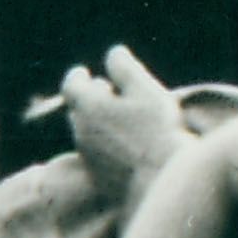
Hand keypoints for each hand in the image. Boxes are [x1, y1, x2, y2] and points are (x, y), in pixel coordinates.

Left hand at [62, 46, 191, 198]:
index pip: (72, 85)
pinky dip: (109, 144)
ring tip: (123, 117)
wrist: (165, 185)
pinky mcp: (102, 178)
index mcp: (86, 106)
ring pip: (88, 133)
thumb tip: (114, 52)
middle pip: (79, 109)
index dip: (78, 76)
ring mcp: (90, 157)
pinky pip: (100, 154)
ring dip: (100, 122)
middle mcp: (81, 132)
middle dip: (91, 98)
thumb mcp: (146, 91)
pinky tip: (132, 145)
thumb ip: (125, 69)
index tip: (83, 72)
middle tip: (106, 91)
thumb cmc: (158, 132)